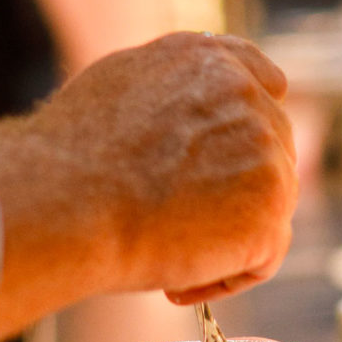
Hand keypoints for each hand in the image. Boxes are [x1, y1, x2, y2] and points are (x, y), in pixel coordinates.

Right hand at [0, 33, 297, 335]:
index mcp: (210, 60)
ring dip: (228, 236)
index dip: (251, 125)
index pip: (265, 83)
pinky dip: (227, 275)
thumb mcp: (121, 83)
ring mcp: (265, 152)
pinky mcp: (268, 210)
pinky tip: (179, 280)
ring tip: (168, 256)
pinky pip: (264, 255)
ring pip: (269, 206)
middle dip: (238, 189)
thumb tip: (185, 108)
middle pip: (273, 151)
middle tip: (183, 224)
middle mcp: (246, 97)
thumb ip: (173, 88)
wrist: (68, 200)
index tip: (230, 161)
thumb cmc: (75, 155)